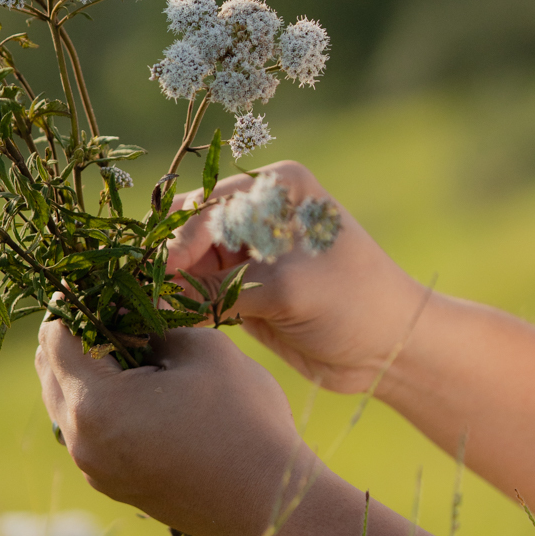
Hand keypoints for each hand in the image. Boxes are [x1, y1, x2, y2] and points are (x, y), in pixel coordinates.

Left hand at [35, 320, 307, 535]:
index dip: (73, 301)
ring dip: (87, 370)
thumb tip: (130, 302)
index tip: (99, 283)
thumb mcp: (201, 347)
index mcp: (95, 404)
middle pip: (51, 371)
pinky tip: (140, 387)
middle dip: (75, 334)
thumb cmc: (243, 418)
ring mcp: (95, 470)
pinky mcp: (114, 485)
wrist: (271, 502)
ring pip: (66, 403)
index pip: (56, 337)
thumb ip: (155, 320)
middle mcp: (82, 442)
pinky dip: (100, 403)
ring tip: (130, 346)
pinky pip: (87, 433)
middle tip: (115, 309)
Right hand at [168, 161, 424, 393]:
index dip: (180, 241)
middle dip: (166, 258)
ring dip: (169, 285)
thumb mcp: (287, 290)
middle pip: (190, 229)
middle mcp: (257, 212)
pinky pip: (198, 293)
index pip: (210, 206)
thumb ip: (221, 290)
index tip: (160, 273)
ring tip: (149, 308)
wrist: (389, 347)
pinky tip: (165, 320)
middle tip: (145, 290)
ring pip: (188, 263)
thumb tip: (158, 299)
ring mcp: (247, 251)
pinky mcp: (241, 288)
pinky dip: (182, 306)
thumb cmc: (352, 302)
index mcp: (275, 188)